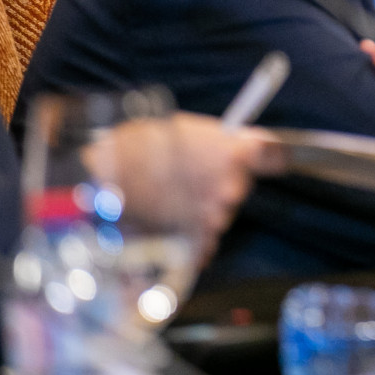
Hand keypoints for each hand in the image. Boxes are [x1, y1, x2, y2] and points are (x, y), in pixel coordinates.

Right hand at [96, 114, 282, 261]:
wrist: (98, 183)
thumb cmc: (135, 148)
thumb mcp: (182, 128)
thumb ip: (218, 142)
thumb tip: (241, 146)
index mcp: (234, 153)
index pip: (276, 155)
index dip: (271, 155)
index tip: (267, 156)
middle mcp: (231, 189)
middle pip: (237, 188)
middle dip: (216, 183)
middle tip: (186, 175)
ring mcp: (214, 220)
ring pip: (217, 216)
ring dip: (197, 210)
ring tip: (164, 196)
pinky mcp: (194, 246)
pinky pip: (201, 243)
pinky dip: (185, 236)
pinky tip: (162, 220)